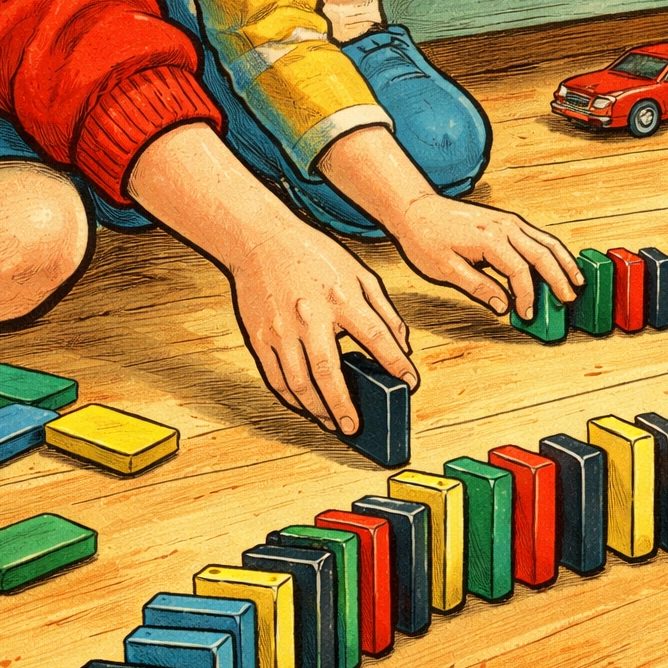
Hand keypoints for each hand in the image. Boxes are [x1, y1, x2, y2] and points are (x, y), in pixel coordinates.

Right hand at [127, 123, 417, 435]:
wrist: (260, 239)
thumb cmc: (314, 256)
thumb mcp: (359, 273)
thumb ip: (384, 310)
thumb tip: (403, 345)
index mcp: (341, 298)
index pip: (376, 338)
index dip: (396, 364)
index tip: (409, 383)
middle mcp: (310, 317)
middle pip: (329, 373)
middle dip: (344, 405)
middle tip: (354, 427)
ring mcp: (281, 330)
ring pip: (298, 383)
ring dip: (316, 409)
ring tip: (331, 423)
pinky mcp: (259, 336)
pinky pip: (275, 377)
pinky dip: (291, 398)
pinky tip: (305, 406)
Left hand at [315, 128, 583, 318]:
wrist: (416, 209)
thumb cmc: (426, 238)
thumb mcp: (444, 269)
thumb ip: (477, 287)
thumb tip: (503, 306)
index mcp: (488, 239)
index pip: (519, 271)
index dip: (527, 295)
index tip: (527, 314)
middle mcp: (504, 226)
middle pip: (542, 253)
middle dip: (559, 278)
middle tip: (569, 300)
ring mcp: (509, 221)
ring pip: (546, 241)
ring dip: (564, 262)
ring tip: (578, 281)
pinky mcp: (508, 221)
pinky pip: (538, 236)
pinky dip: (554, 251)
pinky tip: (561, 264)